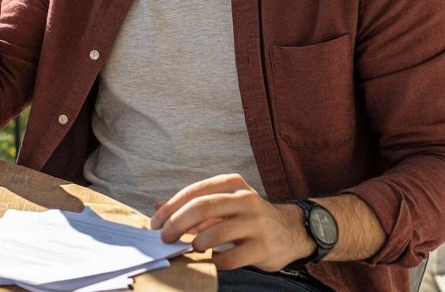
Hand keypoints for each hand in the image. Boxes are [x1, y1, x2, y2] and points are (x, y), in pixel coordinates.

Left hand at [149, 174, 314, 271]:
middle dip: (176, 225)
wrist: (290, 231)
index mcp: (232, 183)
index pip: (194, 193)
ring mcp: (256, 223)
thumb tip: (157, 207)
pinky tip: (212, 259)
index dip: (170, 209)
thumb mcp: (223, 203)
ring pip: (215, 234)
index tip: (155, 224)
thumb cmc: (247, 217)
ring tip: (192, 248)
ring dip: (196, 244)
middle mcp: (245, 199)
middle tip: (165, 238)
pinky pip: (230, 257)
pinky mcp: (263, 247)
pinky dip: (214, 260)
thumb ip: (192, 204)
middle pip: (201, 209)